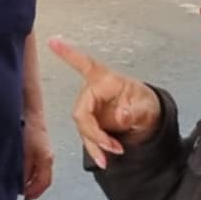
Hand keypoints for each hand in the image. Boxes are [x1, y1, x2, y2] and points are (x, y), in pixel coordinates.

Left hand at [22, 119, 54, 199]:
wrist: (31, 114)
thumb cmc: (28, 130)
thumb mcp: (24, 154)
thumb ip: (23, 170)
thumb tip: (21, 184)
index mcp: (46, 160)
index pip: (44, 183)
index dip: (34, 193)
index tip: (25, 198)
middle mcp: (48, 158)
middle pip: (44, 180)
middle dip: (34, 189)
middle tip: (24, 194)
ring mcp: (45, 153)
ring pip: (41, 173)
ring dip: (32, 181)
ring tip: (22, 185)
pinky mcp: (41, 149)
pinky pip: (38, 166)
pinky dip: (31, 173)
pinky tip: (22, 172)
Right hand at [48, 37, 160, 169]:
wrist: (146, 118)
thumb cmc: (145, 104)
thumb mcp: (146, 108)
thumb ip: (133, 113)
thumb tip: (121, 116)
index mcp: (107, 81)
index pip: (86, 65)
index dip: (69, 53)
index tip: (54, 41)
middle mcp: (94, 91)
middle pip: (81, 112)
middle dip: (94, 132)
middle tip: (111, 146)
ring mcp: (91, 107)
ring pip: (82, 127)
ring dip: (96, 143)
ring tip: (114, 152)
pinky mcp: (90, 121)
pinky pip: (87, 136)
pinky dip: (95, 149)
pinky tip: (103, 158)